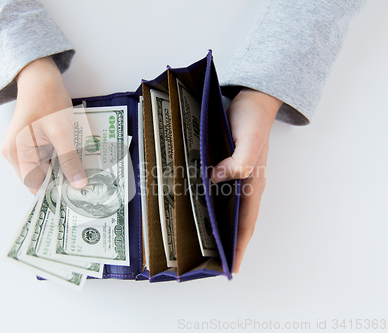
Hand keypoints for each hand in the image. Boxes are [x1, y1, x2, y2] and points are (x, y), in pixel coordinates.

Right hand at [1, 57, 86, 193]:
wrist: (41, 78)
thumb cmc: (47, 100)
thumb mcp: (62, 132)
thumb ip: (69, 160)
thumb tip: (78, 184)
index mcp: (16, 153)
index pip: (36, 185)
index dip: (55, 191)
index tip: (76, 195)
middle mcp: (14, 155)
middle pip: (39, 179)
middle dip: (60, 181)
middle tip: (83, 183)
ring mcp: (20, 150)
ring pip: (44, 170)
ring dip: (61, 170)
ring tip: (80, 170)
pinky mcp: (29, 145)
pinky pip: (44, 160)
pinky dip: (58, 160)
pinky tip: (72, 158)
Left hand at [211, 88, 281, 272]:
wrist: (251, 100)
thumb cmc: (253, 120)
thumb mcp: (249, 139)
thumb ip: (238, 161)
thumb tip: (216, 180)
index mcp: (253, 185)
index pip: (246, 224)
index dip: (238, 246)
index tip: (228, 269)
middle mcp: (244, 186)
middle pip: (233, 221)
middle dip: (222, 243)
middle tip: (204, 261)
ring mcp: (233, 178)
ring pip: (222, 208)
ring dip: (212, 225)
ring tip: (194, 242)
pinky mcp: (223, 168)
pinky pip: (213, 192)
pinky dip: (205, 204)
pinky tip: (191, 208)